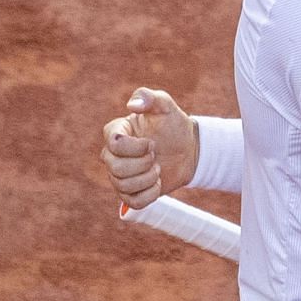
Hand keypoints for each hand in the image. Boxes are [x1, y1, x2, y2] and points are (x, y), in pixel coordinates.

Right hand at [99, 87, 195, 208]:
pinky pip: (132, 202)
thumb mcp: (165, 106)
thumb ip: (150, 97)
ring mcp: (118, 174)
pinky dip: (149, 195)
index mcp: (115, 132)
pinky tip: (158, 183)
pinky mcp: (129, 192)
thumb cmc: (174, 125)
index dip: (136, 147)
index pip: (113, 144)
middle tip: (157, 156)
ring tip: (158, 168)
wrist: (189, 149)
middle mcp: (111, 154)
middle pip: (115, 168)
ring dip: (148, 179)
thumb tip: (132, 105)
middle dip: (143, 164)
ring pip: (122, 186)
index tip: (152, 142)